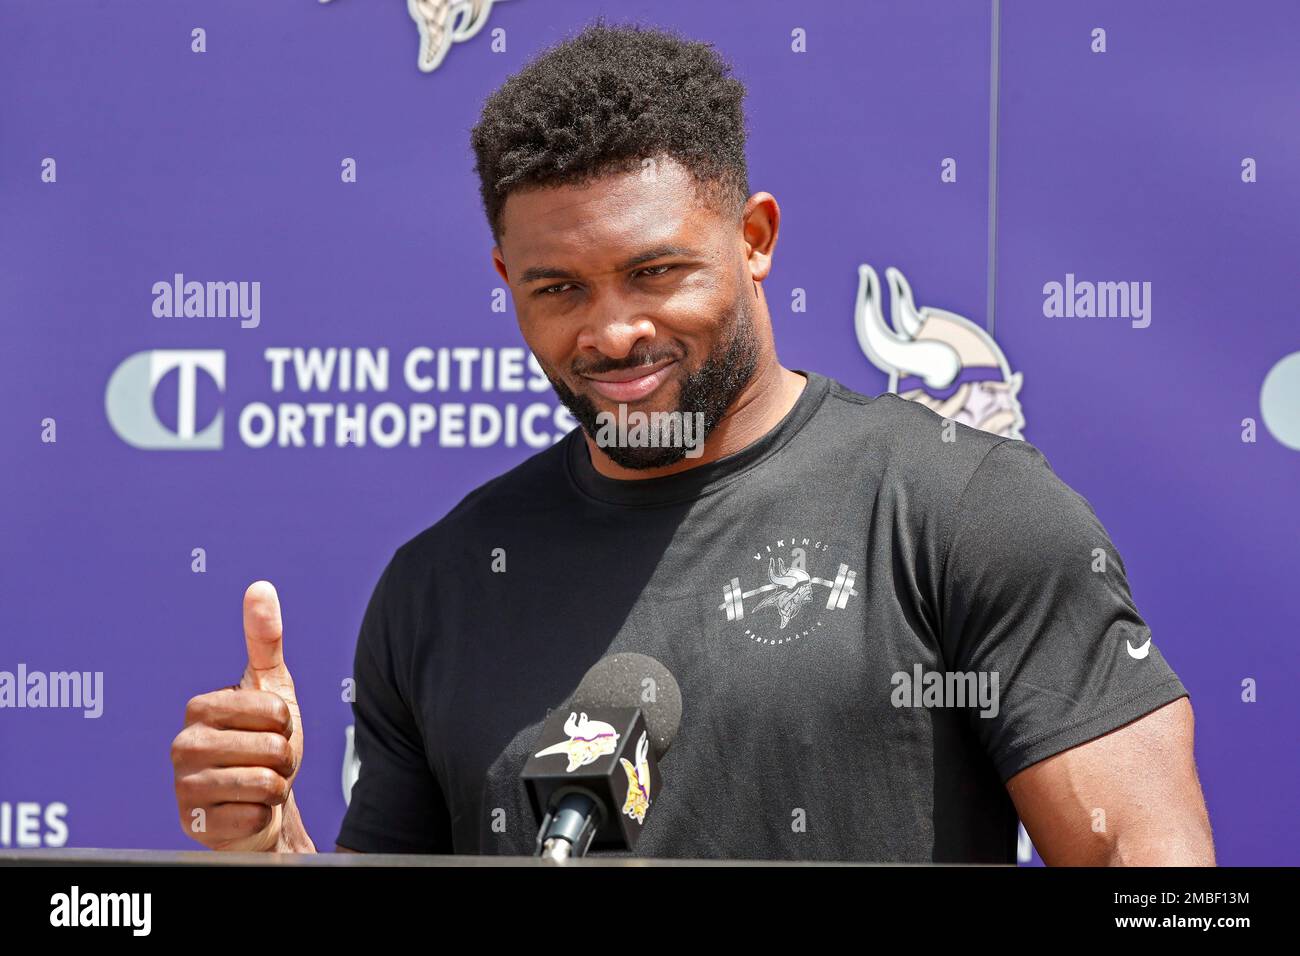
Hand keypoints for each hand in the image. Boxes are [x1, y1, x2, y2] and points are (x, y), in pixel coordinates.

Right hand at [171, 581, 312, 850]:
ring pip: (264, 783)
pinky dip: (262, 815)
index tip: (272, 729)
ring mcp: (184, 788)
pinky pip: (253, 816)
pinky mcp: (194, 825)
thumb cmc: (265, 743)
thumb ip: (265, 639)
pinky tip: (246, 810)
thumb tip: (260, 587)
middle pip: (271, 749)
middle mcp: (183, 746)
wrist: (261, 803)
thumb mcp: (272, 688)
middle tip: (268, 761)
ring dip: (276, 786)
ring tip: (260, 784)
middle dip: (284, 758)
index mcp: (200, 708)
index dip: (287, 724)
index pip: (275, 712)